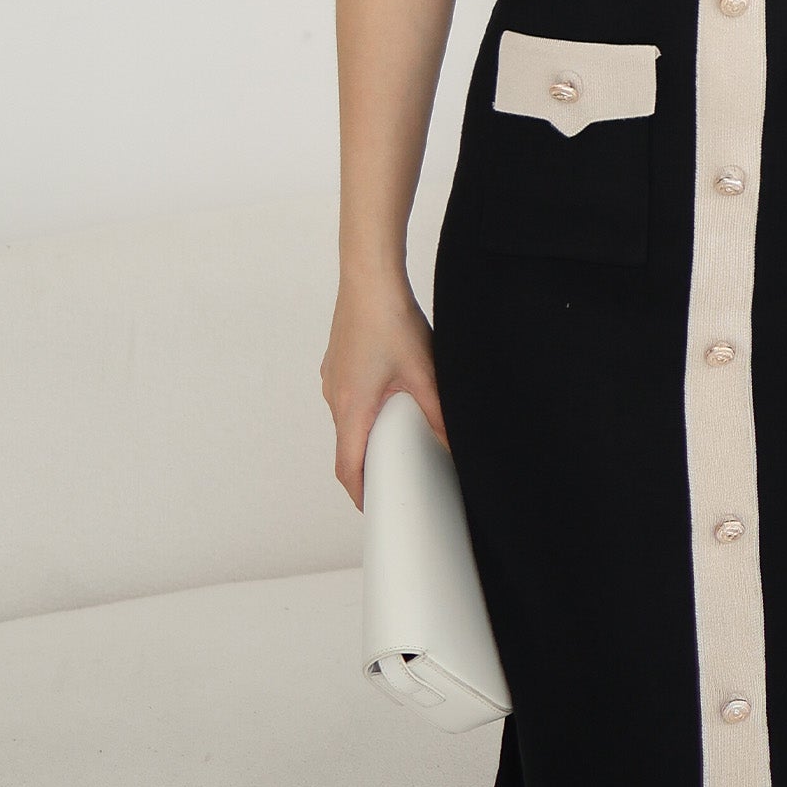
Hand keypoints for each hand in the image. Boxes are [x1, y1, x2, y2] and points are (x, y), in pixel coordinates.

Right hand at [320, 277, 446, 511]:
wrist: (369, 278)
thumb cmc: (391, 322)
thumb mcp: (424, 374)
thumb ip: (438, 414)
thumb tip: (454, 445)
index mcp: (351, 408)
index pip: (347, 468)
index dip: (360, 494)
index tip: (373, 508)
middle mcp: (334, 396)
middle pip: (347, 445)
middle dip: (369, 463)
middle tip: (395, 472)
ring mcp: (332, 378)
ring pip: (347, 418)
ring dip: (368, 431)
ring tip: (398, 432)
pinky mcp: (337, 361)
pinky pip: (346, 395)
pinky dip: (364, 406)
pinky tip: (389, 392)